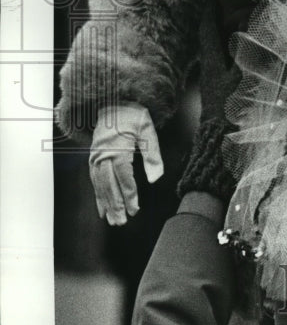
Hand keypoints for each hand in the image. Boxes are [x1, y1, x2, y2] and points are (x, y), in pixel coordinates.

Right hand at [90, 103, 162, 224]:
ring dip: (106, 204)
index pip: (124, 178)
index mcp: (117, 149)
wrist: (114, 101)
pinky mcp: (92, 158)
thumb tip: (156, 180)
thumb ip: (153, 156)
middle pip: (109, 186)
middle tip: (121, 223)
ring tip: (112, 221)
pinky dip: (98, 195)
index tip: (135, 210)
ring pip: (100, 185)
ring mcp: (95, 157)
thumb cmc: (134, 116)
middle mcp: (102, 156)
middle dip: (116, 205)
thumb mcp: (149, 131)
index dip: (130, 195)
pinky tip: (102, 209)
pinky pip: (94, 180)